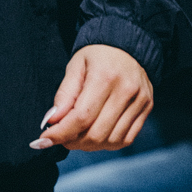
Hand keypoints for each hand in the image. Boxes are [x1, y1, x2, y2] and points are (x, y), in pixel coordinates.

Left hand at [35, 43, 153, 151]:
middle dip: (73, 141)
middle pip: (97, 133)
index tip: (44, 140)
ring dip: (89, 146)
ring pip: (112, 140)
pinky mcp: (147, 109)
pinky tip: (95, 136)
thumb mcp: (75, 67)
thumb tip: (52, 121)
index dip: (61, 133)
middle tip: (60, 138)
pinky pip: (126, 139)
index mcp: (105, 77)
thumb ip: (64, 95)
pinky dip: (107, 144)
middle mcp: (126, 91)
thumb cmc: (96, 56)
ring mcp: (140, 101)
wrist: (127, 45)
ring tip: (76, 136)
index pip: (81, 117)